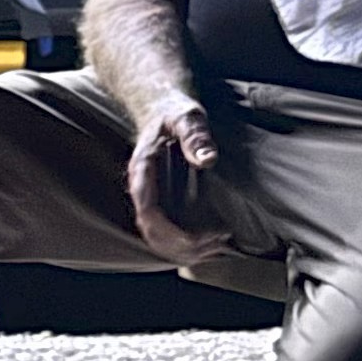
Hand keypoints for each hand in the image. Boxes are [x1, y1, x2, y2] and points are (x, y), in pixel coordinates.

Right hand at [126, 99, 223, 259]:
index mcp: (142, 171)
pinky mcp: (159, 203)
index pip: (148, 213)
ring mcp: (149, 199)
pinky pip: (166, 234)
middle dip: (183, 246)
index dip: (171, 232)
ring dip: (186, 250)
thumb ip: (196, 136)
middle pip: (152, 233)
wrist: (162, 110)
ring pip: (158, 240)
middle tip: (218, 240)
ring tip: (219, 243)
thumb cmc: (175, 113)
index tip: (201, 237)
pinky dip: (187, 245)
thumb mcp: (187, 117)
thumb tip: (207, 160)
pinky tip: (212, 241)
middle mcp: (142, 190)